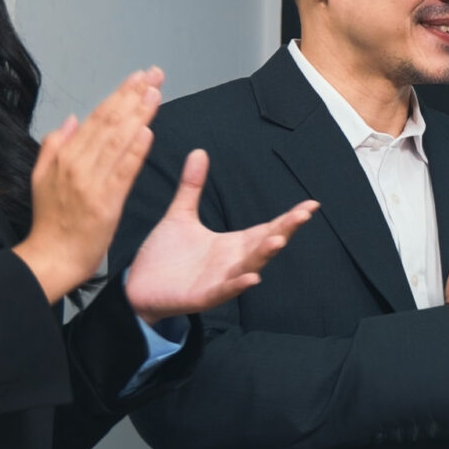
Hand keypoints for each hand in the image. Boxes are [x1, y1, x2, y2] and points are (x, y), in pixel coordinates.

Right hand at [13, 69, 163, 300]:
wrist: (51, 259)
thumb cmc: (51, 222)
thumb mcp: (42, 177)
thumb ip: (54, 145)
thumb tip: (72, 118)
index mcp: (64, 157)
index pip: (96, 118)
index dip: (119, 95)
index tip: (137, 78)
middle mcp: (77, 165)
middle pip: (109, 123)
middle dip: (134, 96)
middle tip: (154, 75)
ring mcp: (91, 183)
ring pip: (118, 141)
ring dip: (139, 114)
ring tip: (155, 92)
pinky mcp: (105, 203)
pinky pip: (123, 172)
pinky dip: (135, 150)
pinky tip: (148, 131)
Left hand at [125, 149, 316, 318]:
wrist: (138, 287)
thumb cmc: (164, 256)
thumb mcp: (181, 216)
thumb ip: (192, 186)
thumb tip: (199, 151)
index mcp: (232, 244)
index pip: (266, 229)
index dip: (287, 218)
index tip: (310, 205)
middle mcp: (232, 262)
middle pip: (264, 245)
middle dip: (284, 231)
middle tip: (302, 215)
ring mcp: (220, 280)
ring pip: (249, 267)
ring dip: (264, 255)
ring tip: (278, 241)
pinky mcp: (202, 296)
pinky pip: (223, 291)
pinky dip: (237, 285)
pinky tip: (252, 277)